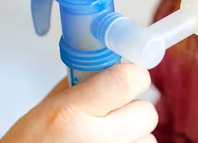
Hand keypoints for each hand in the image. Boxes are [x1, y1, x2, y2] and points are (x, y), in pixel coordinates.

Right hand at [0, 63, 157, 142]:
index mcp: (70, 114)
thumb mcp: (48, 107)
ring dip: (134, 136)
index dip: (134, 75)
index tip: (130, 77)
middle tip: (114, 115)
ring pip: (148, 138)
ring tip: (106, 139)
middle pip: (146, 112)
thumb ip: (84, 83)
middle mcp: (93, 140)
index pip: (126, 80)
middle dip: (134, 110)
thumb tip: (116, 63)